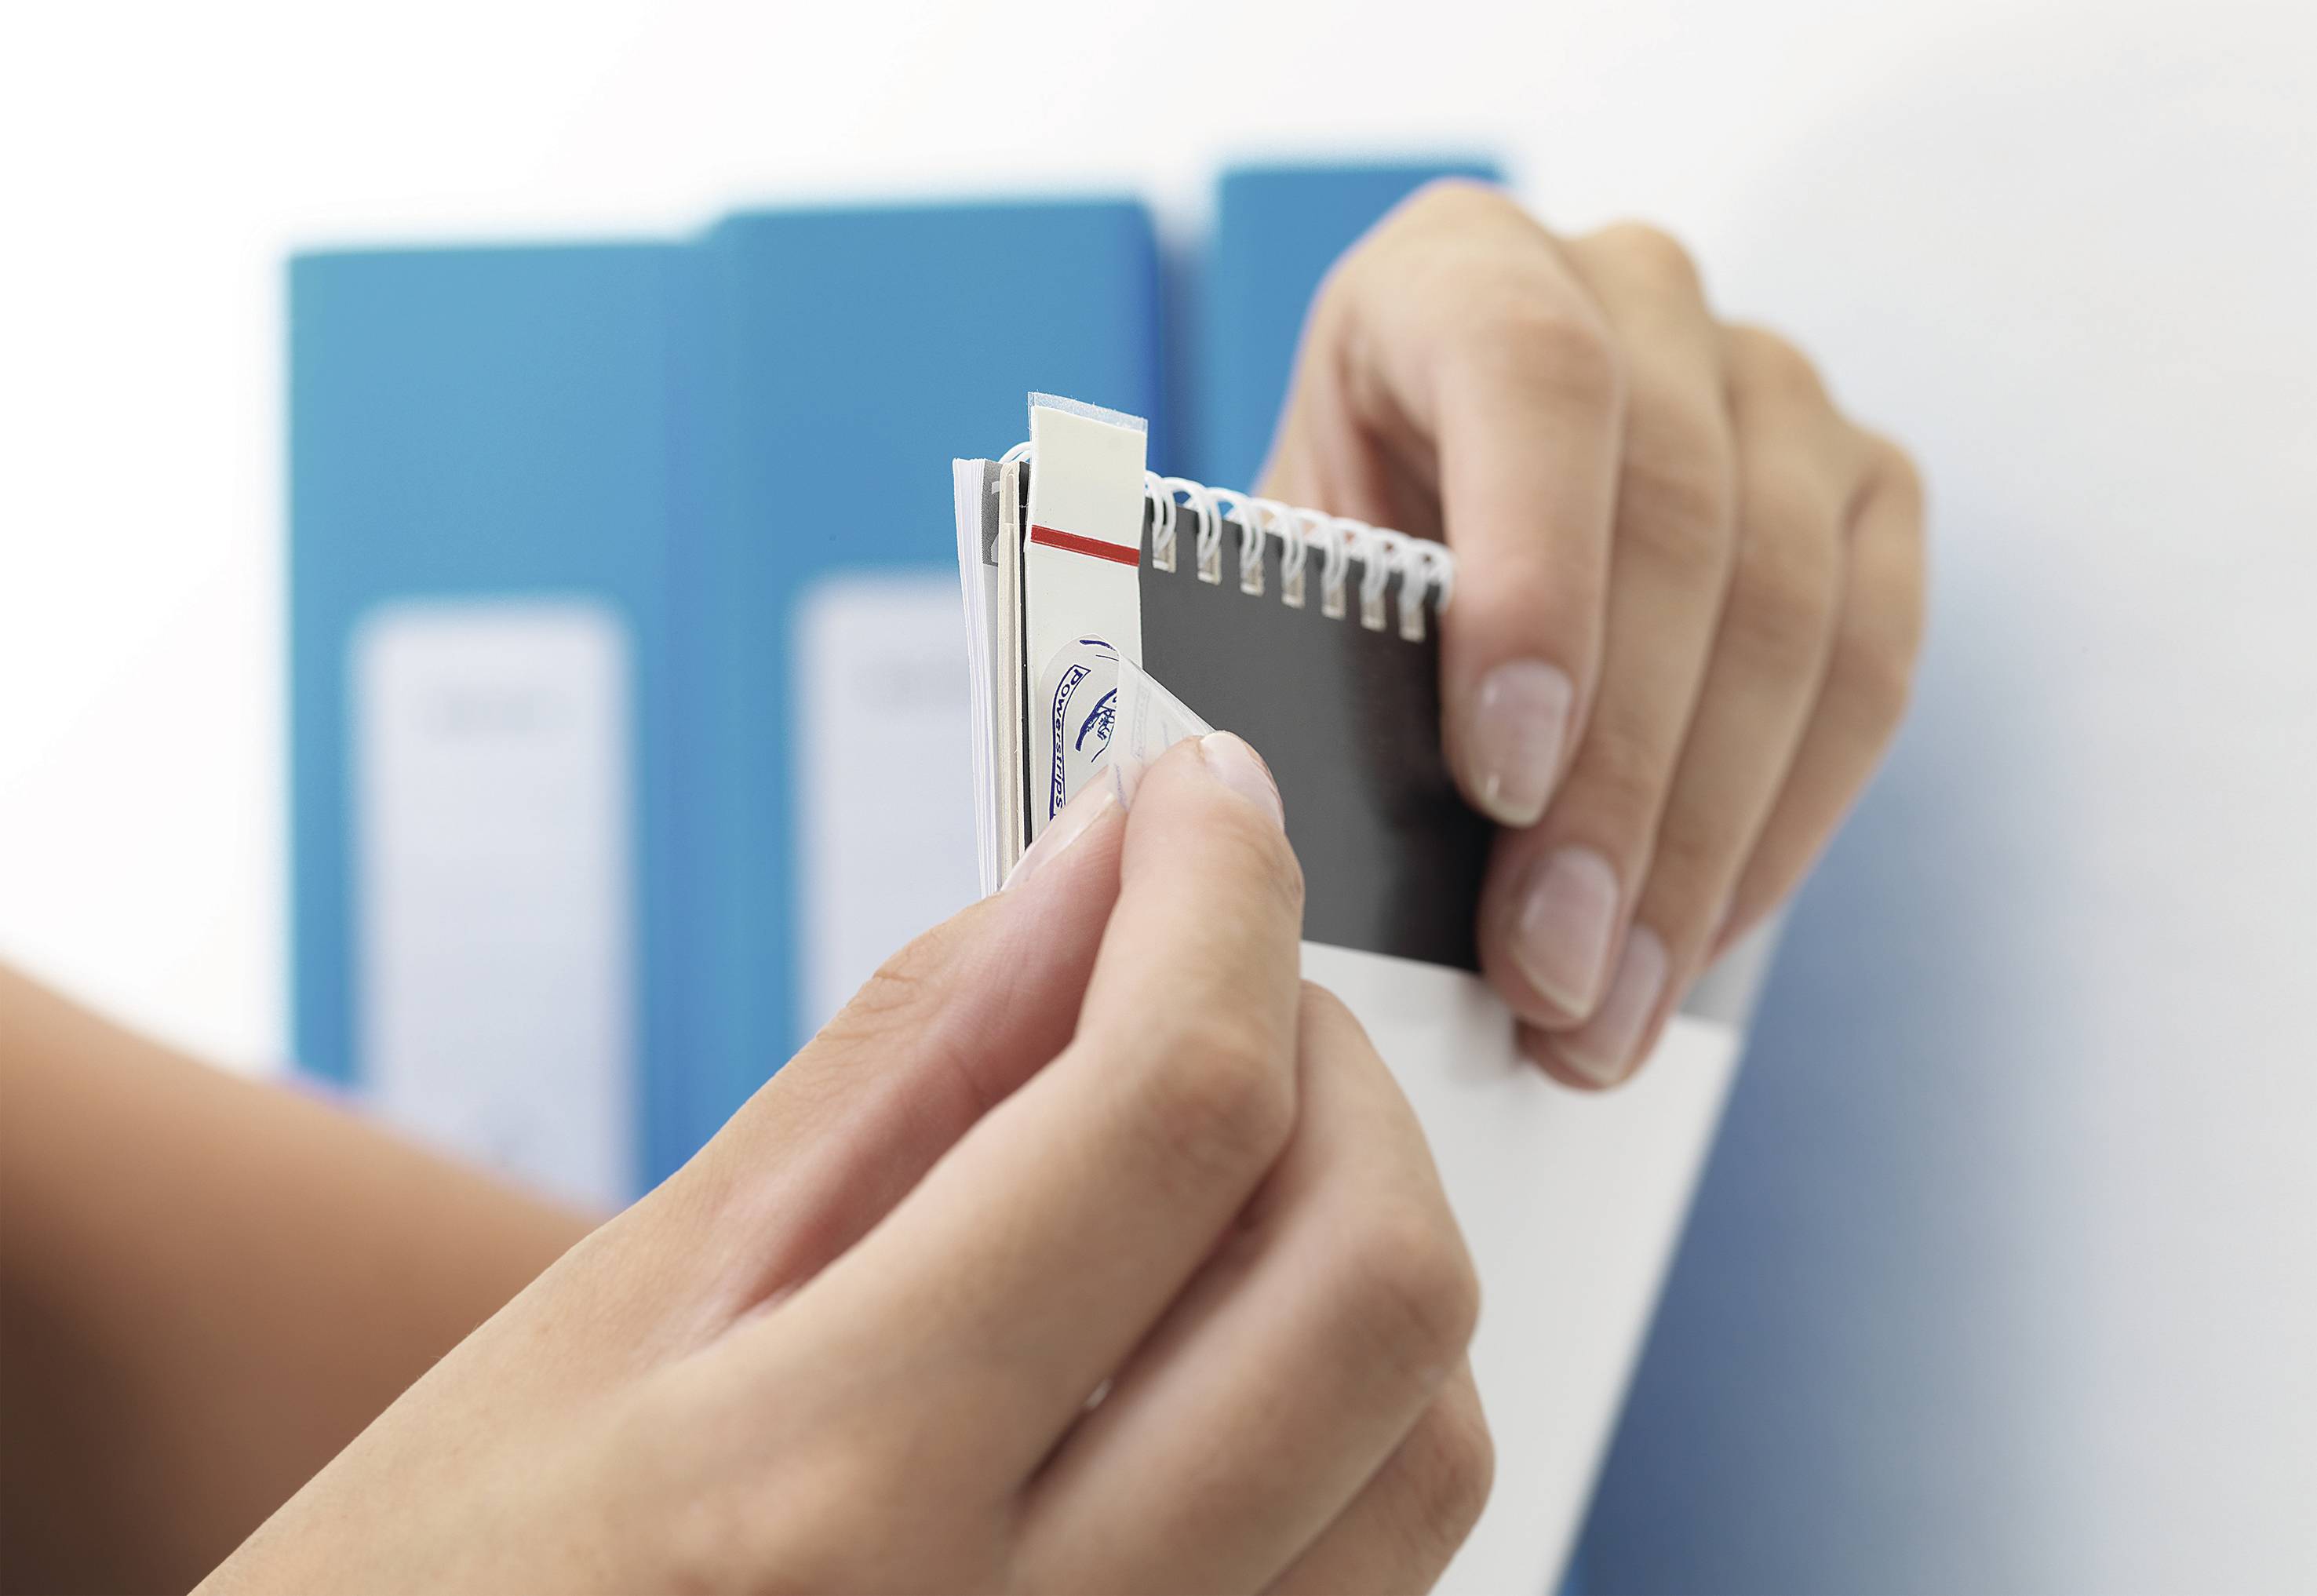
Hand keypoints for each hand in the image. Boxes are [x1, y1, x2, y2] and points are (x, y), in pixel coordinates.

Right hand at [202, 735, 1489, 1594]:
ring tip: (1218, 1151)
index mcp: (837, 1484)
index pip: (1167, 1113)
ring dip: (1365, 1230)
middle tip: (1215, 974)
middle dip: (1338, 1059)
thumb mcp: (639, 1295)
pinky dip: (1350, 1399)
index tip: (1204, 801)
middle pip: (1370, 1285)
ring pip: (1429, 1448)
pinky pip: (1382, 1569)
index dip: (1223, 900)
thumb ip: (905, 1071)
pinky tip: (1212, 1329)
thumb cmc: (474, 1576)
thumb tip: (1092, 880)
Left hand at [1263, 180, 1926, 1088]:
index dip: (1533, 580)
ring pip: (1793, 609)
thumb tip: (1316, 851)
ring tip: (1611, 1007)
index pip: (1533, 379)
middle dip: (1618, 782)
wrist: (1429, 536)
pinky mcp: (1866, 491)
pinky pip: (1874, 666)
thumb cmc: (1335, 570)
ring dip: (1703, 841)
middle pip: (1679, 519)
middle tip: (1552, 974)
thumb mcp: (1287, 585)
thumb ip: (1310, 663)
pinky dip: (1785, 823)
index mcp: (1459, 270)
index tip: (1501, 778)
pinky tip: (1696, 939)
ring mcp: (1772, 387)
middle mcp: (1636, 293)